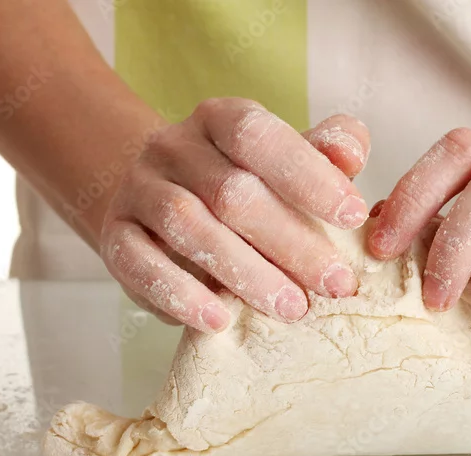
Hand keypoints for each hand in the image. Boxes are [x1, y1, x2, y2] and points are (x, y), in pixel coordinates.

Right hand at [99, 98, 370, 331]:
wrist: (157, 204)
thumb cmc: (245, 186)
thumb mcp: (286, 162)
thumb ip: (324, 153)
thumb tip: (350, 155)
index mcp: (220, 119)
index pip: (259, 136)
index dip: (308, 175)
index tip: (354, 217)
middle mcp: (174, 147)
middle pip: (230, 191)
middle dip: (290, 241)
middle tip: (335, 284)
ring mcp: (139, 190)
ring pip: (187, 226)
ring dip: (245, 272)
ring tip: (292, 308)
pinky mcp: (116, 236)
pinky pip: (139, 264)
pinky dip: (181, 294)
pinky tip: (219, 320)